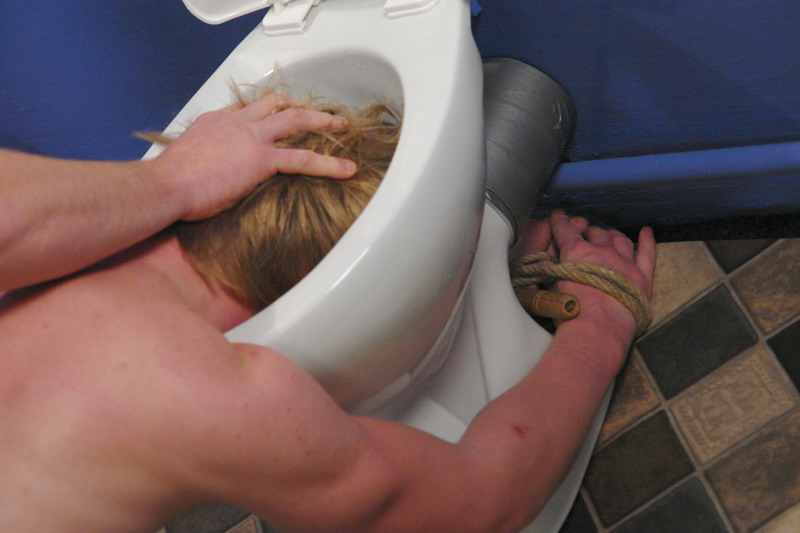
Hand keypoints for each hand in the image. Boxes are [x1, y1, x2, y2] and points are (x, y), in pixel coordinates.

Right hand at [150, 93, 356, 220]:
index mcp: (217, 121)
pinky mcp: (262, 159)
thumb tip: (208, 173)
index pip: (247, 108)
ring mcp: (252, 138)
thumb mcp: (185, 158)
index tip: (278, 113)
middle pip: (276, 104)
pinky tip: (346, 170)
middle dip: (301, 105)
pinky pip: (303, 159)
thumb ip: (204, 158)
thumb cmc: (170, 181)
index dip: (267, 110)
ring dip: (323, 122)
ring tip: (342, 127)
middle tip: (319, 111)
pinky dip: (329, 164)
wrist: (166, 185)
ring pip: (296, 121)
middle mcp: (237, 122)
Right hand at [549, 210, 655, 340]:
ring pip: (619, 240)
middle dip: (588, 232)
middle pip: (596, 233)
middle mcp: (602, 251)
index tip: (558, 216)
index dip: (560, 221)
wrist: (597, 330)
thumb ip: (551, 271)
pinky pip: (647, 253)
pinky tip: (646, 232)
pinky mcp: (641, 277)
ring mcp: (624, 262)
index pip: (565, 230)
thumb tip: (547, 265)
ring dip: (611, 235)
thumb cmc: (570, 313)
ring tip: (608, 234)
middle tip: (585, 236)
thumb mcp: (551, 288)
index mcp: (576, 252)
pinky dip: (647, 240)